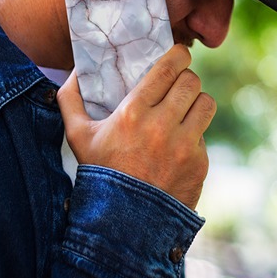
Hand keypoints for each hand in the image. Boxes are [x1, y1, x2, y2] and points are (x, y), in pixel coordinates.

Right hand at [57, 45, 214, 209]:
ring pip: (206, 103)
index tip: (179, 54)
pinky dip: (194, 135)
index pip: (169, 69)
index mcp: (133, 113)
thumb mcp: (77, 136)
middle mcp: (162, 126)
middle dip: (186, 79)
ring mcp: (184, 146)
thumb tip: (75, 71)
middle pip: (191, 82)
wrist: (123, 223)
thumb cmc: (99, 173)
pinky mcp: (199, 163)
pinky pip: (205, 135)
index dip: (179, 55)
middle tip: (179, 84)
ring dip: (196, 103)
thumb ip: (70, 99)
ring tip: (185, 109)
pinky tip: (178, 144)